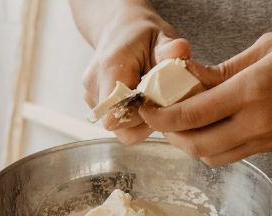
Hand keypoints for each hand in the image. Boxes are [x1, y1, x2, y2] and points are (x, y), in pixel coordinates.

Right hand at [73, 2, 190, 143]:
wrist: (119, 31)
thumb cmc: (141, 35)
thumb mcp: (160, 36)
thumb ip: (169, 48)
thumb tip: (181, 50)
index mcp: (109, 68)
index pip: (117, 111)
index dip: (141, 115)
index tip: (159, 103)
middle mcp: (94, 85)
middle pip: (118, 124)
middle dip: (143, 120)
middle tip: (161, 104)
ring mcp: (91, 96)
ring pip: (117, 127)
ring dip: (138, 122)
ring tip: (151, 101)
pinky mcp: (93, 104)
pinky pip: (115, 122)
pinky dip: (132, 118)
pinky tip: (142, 101)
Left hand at [140, 29, 271, 165]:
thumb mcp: (269, 47)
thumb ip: (225, 69)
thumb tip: (190, 80)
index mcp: (253, 92)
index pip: (189, 114)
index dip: (160, 115)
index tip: (145, 106)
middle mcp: (258, 124)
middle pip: (194, 145)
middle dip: (169, 134)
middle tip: (159, 116)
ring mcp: (269, 141)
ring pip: (212, 156)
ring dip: (190, 144)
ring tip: (181, 122)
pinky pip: (233, 155)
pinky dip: (212, 146)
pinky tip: (209, 127)